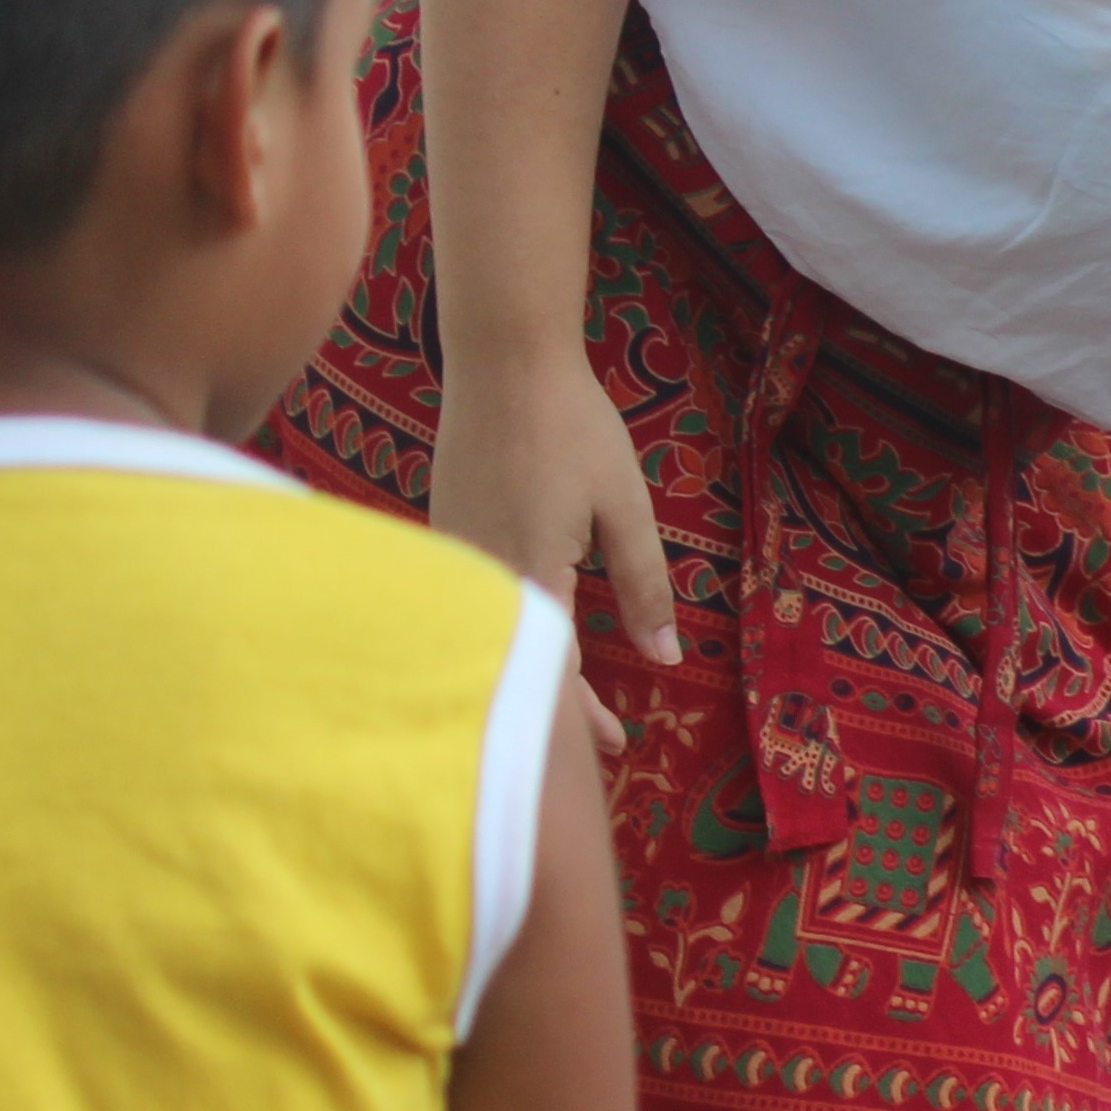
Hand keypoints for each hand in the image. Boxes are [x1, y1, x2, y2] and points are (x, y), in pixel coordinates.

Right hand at [432, 345, 674, 750]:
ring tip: (564, 708)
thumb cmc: (571, 429)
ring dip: (526, 671)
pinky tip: (523, 642)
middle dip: (557, 707)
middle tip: (599, 745)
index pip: (557, 666)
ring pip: (487, 635)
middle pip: (516, 661)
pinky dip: (499, 632)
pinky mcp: (444, 530)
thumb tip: (666, 656)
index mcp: (529, 574)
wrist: (502, 363)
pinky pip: (470, 602)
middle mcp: (480, 573)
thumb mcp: (625, 509)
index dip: (585, 716)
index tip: (617, 747)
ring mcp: (453, 552)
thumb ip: (644, 585)